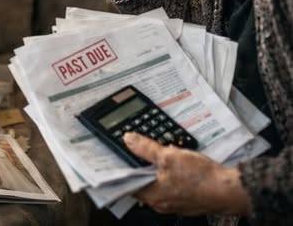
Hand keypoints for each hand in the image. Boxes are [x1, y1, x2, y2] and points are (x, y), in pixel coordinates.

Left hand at [123, 132, 250, 215]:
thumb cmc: (199, 177)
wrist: (228, 189)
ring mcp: (174, 203)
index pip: (128, 184)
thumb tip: (129, 140)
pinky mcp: (186, 199)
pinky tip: (173, 162)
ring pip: (157, 183)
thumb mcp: (168, 156)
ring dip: (155, 169)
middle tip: (135, 150)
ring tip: (156, 152)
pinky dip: (168, 174)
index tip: (116, 158)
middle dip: (140, 166)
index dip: (121, 169)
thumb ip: (146, 148)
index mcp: (153, 196)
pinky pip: (171, 185)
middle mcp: (161, 203)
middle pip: (142, 182)